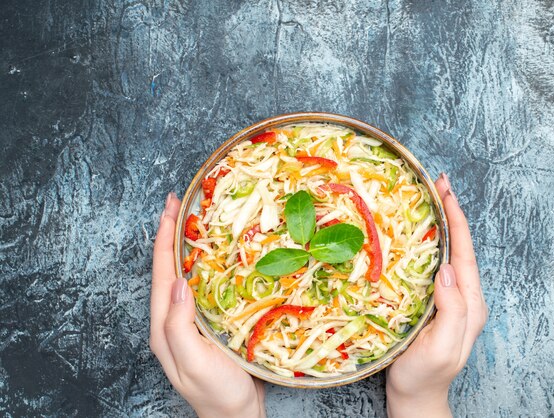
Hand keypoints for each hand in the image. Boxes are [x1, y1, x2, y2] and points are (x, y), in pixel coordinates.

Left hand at [150, 193, 265, 417]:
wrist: (237, 417)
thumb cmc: (217, 393)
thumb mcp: (193, 362)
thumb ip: (179, 325)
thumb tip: (179, 282)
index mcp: (165, 325)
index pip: (162, 272)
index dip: (165, 236)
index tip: (172, 205)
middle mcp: (175, 319)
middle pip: (170, 268)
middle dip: (173, 233)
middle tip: (183, 202)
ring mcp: (193, 320)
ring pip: (187, 274)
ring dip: (189, 245)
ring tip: (198, 219)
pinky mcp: (211, 323)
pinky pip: (207, 286)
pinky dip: (209, 264)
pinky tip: (221, 255)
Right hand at [386, 173, 487, 417]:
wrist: (414, 397)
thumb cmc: (424, 376)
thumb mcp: (440, 348)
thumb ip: (451, 310)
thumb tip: (447, 269)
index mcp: (470, 305)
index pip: (466, 254)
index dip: (458, 221)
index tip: (447, 192)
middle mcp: (463, 298)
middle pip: (460, 248)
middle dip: (451, 214)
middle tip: (438, 184)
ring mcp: (449, 299)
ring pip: (448, 254)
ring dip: (440, 225)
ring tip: (429, 199)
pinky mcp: (434, 302)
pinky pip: (433, 266)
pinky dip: (428, 244)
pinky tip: (415, 234)